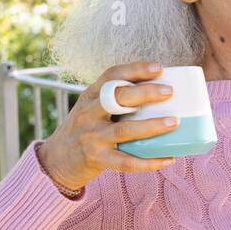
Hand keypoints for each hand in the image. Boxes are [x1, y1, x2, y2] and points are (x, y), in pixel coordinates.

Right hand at [36, 60, 181, 191]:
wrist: (56, 160)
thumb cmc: (86, 129)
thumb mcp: (92, 107)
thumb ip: (117, 100)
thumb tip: (164, 94)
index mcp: (90, 96)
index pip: (111, 75)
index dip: (135, 69)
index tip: (159, 67)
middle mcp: (88, 113)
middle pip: (117, 98)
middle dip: (145, 93)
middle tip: (170, 91)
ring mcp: (92, 137)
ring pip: (124, 130)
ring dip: (152, 126)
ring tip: (174, 122)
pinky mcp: (97, 159)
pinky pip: (126, 161)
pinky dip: (150, 162)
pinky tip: (170, 158)